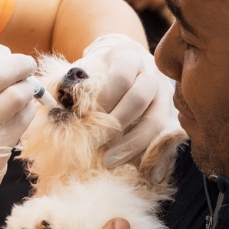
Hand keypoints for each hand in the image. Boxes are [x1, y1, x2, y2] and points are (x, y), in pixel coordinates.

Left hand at [77, 33, 181, 171]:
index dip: (104, 99)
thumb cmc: (98, 73)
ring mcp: (164, 94)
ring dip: (133, 143)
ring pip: (157, 120)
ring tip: (110, 160)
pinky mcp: (170, 115)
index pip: (121, 76)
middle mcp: (150, 73)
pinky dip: (154, 155)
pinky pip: (166, 137)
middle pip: (140, 98)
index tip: (87, 117)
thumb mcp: (84, 71)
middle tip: (94, 143)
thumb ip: (73, 87)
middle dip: (116, 124)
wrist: (122, 67)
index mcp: (128, 57)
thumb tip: (58, 112)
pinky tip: (143, 171)